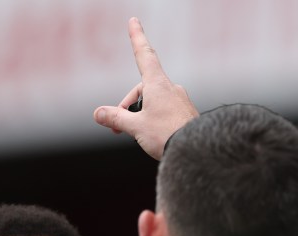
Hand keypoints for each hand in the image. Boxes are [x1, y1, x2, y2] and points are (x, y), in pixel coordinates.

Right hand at [93, 17, 198, 159]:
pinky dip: (155, 121)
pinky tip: (157, 137)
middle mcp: (171, 89)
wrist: (199, 153)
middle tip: (119, 128)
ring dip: (141, 115)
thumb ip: (115, 118)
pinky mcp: (188, 114)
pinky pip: (166, 112)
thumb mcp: (135, 127)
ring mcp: (181, 101)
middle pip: (142, 89)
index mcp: (157, 85)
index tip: (134, 21)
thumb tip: (98, 113)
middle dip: (128, 106)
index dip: (137, 37)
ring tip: (139, 135)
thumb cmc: (168, 136)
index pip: (143, 55)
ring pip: (154, 102)